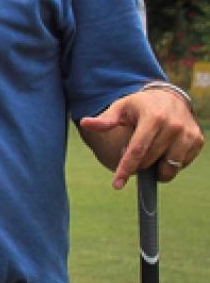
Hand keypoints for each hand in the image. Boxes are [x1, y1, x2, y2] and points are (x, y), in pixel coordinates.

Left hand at [79, 88, 203, 187]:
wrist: (170, 98)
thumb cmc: (140, 106)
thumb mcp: (120, 108)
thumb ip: (105, 120)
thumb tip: (85, 123)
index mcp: (153, 117)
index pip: (137, 149)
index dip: (126, 168)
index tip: (117, 184)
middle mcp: (174, 125)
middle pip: (150, 160)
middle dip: (137, 164)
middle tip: (132, 154)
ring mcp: (188, 134)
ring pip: (168, 167)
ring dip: (154, 168)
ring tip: (148, 154)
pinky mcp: (198, 141)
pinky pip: (180, 165)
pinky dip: (169, 165)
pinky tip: (163, 152)